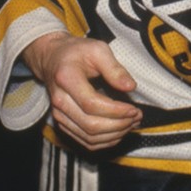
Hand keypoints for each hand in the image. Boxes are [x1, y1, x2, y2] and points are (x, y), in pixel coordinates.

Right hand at [22, 32, 141, 151]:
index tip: (134, 108)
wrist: (53, 59)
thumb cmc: (76, 52)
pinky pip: (86, 141)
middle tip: (137, 116)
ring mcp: (59, 115)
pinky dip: (105, 141)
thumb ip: (114, 68)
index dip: (116, 111)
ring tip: (132, 123)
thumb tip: (130, 87)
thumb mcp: (98, 49)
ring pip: (89, 137)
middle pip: (90, 125)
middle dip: (119, 125)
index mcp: (66, 79)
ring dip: (115, 135)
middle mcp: (59, 101)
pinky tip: (120, 131)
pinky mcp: (63, 124)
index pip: (91, 104)